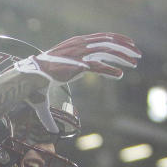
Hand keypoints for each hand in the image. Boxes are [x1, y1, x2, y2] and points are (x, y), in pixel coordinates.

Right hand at [14, 33, 141, 132]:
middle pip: (108, 42)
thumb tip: (53, 130)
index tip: (128, 45)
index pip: (101, 37)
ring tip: (135, 63)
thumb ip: (61, 97)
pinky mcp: (77, 65)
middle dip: (125, 47)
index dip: (116, 40)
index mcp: (75, 44)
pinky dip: (110, 70)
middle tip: (138, 54)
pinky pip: (97, 66)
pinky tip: (119, 75)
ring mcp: (78, 54)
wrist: (28, 78)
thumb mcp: (55, 83)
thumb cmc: (37, 83)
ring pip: (107, 52)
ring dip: (123, 56)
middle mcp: (78, 46)